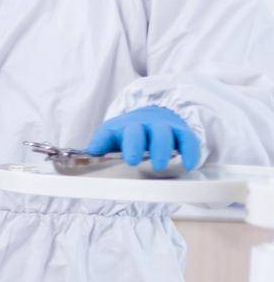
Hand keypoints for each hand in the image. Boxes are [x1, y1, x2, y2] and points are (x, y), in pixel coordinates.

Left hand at [85, 106, 201, 171]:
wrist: (155, 115)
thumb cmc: (129, 132)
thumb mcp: (110, 135)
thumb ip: (101, 144)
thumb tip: (91, 153)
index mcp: (120, 127)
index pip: (109, 132)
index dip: (104, 142)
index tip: (99, 153)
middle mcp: (142, 125)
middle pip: (138, 132)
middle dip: (135, 145)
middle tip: (132, 161)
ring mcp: (163, 127)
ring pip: (163, 134)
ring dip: (161, 150)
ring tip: (158, 166)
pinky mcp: (181, 133)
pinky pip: (188, 140)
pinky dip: (190, 152)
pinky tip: (188, 165)